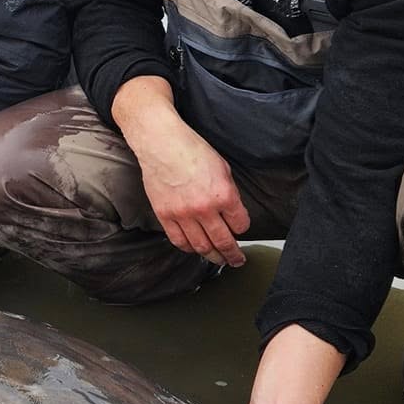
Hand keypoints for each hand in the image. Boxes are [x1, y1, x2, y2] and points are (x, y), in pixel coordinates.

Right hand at [112, 76, 249, 266]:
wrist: (161, 143)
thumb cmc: (191, 150)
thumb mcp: (222, 168)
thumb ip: (229, 193)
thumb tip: (231, 213)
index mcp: (223, 194)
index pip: (241, 225)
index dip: (243, 228)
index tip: (240, 229)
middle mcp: (204, 208)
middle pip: (223, 242)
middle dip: (232, 255)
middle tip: (237, 261)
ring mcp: (183, 214)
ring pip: (202, 246)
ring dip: (213, 257)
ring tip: (219, 260)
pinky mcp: (165, 215)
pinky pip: (179, 241)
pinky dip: (189, 248)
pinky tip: (195, 249)